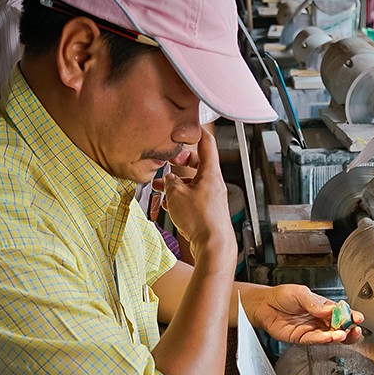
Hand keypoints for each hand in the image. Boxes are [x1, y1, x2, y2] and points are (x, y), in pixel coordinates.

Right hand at [161, 127, 234, 262]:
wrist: (213, 246)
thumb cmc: (200, 220)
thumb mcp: (176, 194)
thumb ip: (169, 182)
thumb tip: (167, 178)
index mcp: (210, 173)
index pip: (207, 143)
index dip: (196, 132)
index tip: (186, 128)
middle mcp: (213, 183)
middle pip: (199, 162)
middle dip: (181, 160)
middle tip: (169, 161)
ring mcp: (211, 197)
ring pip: (193, 181)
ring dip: (176, 181)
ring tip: (160, 185)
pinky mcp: (207, 211)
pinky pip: (192, 196)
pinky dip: (180, 196)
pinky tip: (167, 203)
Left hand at [243, 285, 364, 344]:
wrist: (264, 305)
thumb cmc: (282, 296)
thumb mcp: (301, 293)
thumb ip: (315, 303)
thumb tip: (330, 309)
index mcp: (323, 308)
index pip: (342, 313)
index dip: (351, 316)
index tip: (358, 318)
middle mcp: (320, 320)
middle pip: (340, 328)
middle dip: (350, 330)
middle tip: (355, 329)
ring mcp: (312, 330)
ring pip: (330, 337)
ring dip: (338, 337)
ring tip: (342, 334)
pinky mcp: (302, 338)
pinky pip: (315, 340)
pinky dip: (323, 339)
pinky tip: (329, 337)